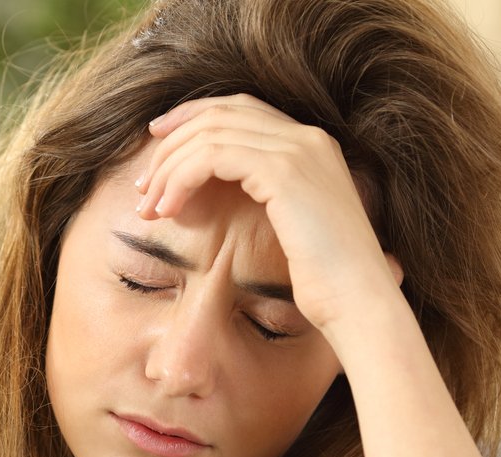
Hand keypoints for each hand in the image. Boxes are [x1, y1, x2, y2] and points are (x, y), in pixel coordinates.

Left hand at [135, 94, 403, 332]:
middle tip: (143, 186)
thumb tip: (211, 195)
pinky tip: (169, 209)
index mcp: (312, 146)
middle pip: (220, 113)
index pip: (240, 108)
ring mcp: (299, 149)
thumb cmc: (324, 282)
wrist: (358, 303)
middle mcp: (308, 138)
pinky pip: (213, 156)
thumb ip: (263, 199)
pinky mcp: (285, 171)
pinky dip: (181, 178)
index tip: (157, 143)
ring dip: (169, 168)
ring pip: (210, 133)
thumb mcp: (291, 229)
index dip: (192, 118)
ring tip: (148, 207)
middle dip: (172, 143)